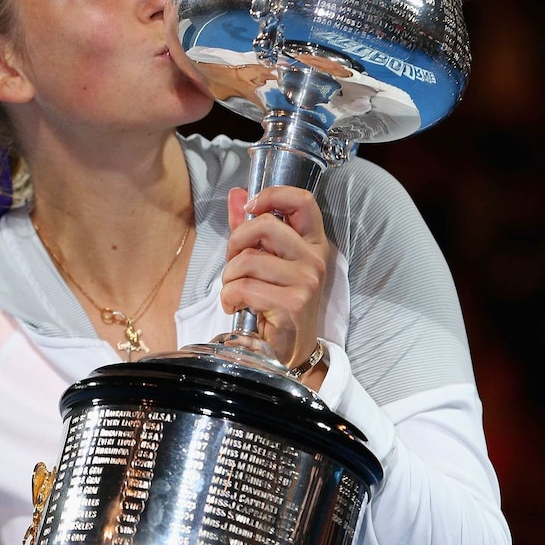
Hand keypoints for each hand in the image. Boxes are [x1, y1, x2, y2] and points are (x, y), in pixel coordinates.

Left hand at [223, 185, 328, 372]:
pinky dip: (229, 298)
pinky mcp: (293, 303)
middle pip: (264, 226)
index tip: (251, 207)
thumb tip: (237, 194)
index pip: (303, 201)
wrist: (289, 350)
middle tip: (233, 264)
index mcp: (313, 243)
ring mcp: (307, 281)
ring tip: (235, 291)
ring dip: (229, 278)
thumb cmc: (276, 302)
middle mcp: (315, 258)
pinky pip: (244, 288)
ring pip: (247, 260)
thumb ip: (251, 227)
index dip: (273, 195)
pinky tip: (236, 307)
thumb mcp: (267, 262)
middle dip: (235, 243)